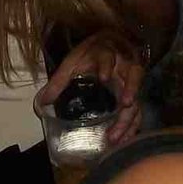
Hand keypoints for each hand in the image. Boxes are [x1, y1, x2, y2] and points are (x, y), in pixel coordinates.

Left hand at [35, 30, 143, 145]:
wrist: (110, 44)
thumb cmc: (90, 55)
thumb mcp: (73, 62)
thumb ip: (60, 80)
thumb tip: (43, 101)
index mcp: (106, 54)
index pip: (108, 57)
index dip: (107, 66)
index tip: (105, 77)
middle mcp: (123, 65)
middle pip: (133, 76)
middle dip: (130, 90)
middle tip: (125, 106)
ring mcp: (132, 79)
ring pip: (139, 94)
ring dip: (133, 113)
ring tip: (123, 133)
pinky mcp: (134, 92)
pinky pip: (138, 108)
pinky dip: (134, 124)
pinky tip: (126, 138)